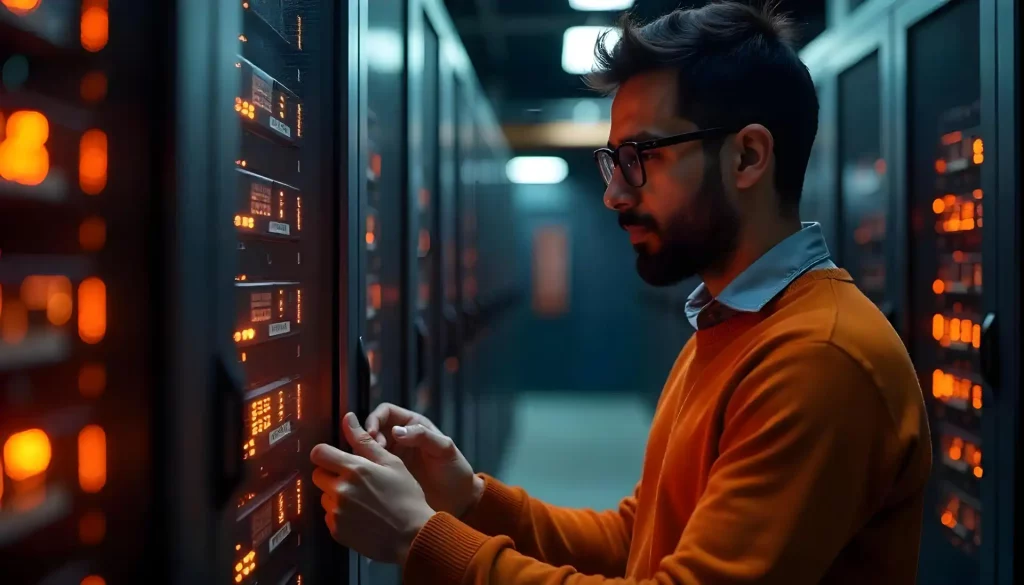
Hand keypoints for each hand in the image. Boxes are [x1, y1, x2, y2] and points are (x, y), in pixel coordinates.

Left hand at [311, 412, 435, 564]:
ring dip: (336, 495)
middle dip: (331, 474)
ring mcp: (337, 512)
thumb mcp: (391, 463)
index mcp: (354, 469)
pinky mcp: (337, 531)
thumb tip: (348, 418)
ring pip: (324, 496)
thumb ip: (364, 441)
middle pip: (318, 475)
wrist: (412, 536)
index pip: (319, 453)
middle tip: (353, 480)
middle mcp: (340, 490)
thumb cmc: (406, 497)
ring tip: (362, 500)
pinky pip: (330, 516)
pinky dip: (341, 515)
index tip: (336, 458)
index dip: (326, 453)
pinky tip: (361, 516)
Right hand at [365, 403, 483, 517]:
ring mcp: (393, 456)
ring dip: (364, 453)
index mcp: (413, 425)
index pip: (386, 412)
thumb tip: (395, 431)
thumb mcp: (443, 449)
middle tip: (371, 452)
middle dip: (366, 438)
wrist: (458, 499)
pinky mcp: (389, 474)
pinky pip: (372, 466)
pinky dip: (367, 467)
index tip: (372, 435)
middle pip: (372, 429)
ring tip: (370, 464)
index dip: (375, 419)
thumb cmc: (455, 470)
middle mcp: (399, 438)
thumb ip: (422, 436)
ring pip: (368, 447)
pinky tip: (370, 475)